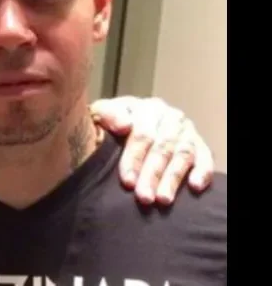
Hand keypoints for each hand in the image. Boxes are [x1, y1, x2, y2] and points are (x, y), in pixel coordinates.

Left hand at [90, 96, 214, 205]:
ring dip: (173, 179)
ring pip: (183, 155)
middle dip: (152, 174)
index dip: (134, 159)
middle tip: (144, 197)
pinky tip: (194, 186)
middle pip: (162, 147)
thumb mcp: (101, 114)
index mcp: (146, 108)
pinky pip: (205, 158)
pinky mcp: (200, 146)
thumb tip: (125, 125)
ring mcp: (186, 131)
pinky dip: (202, 172)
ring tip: (163, 199)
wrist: (125, 124)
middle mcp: (170, 117)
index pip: (142, 134)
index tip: (127, 181)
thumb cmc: (111, 124)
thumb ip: (108, 116)